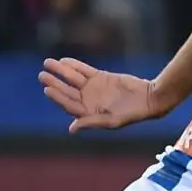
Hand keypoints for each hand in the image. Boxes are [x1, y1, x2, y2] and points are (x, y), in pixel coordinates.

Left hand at [38, 57, 164, 132]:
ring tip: (48, 62)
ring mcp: (94, 88)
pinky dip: (74, 65)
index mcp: (89, 113)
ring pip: (73, 78)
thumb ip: (91, 122)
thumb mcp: (111, 121)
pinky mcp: (101, 77)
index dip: (57, 97)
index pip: (68, 104)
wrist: (149, 98)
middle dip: (54, 82)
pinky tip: (64, 61)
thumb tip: (71, 129)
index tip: (47, 88)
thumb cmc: (132, 114)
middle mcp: (88, 101)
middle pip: (67, 90)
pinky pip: (84, 70)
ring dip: (61, 71)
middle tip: (42, 75)